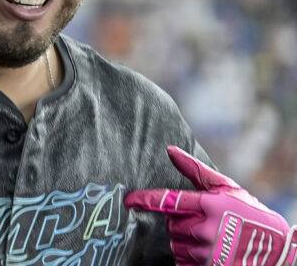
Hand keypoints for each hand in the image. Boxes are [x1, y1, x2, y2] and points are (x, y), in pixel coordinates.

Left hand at [124, 145, 296, 265]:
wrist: (276, 249)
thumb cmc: (249, 212)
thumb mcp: (226, 187)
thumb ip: (195, 170)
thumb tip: (170, 150)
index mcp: (210, 206)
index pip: (169, 201)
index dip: (145, 200)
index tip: (129, 200)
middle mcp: (206, 229)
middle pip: (170, 224)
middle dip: (179, 221)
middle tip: (200, 220)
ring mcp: (207, 253)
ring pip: (175, 244)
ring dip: (183, 239)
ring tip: (207, 236)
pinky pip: (182, 261)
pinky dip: (188, 256)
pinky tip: (207, 251)